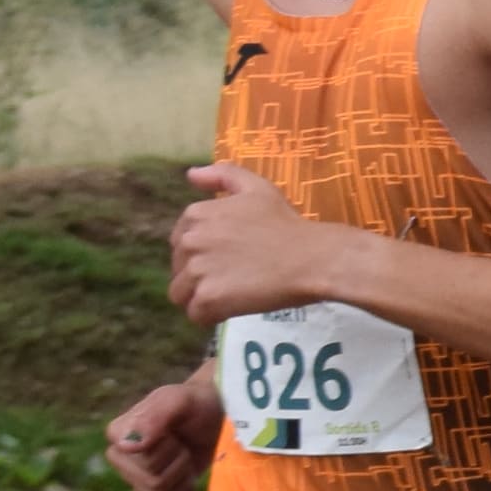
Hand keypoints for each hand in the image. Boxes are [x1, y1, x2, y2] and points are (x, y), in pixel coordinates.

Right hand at [106, 374, 218, 490]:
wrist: (213, 415)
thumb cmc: (192, 404)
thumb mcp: (178, 401)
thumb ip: (154, 416)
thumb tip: (126, 445)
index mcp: (117, 434)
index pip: (145, 461)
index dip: (168, 448)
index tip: (173, 430)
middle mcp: (120, 458)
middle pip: (153, 481)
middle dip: (178, 462)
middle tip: (182, 442)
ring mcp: (136, 478)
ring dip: (183, 475)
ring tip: (184, 454)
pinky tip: (186, 473)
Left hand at [166, 160, 343, 323]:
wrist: (311, 257)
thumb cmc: (286, 223)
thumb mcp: (257, 187)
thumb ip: (222, 175)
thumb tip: (190, 175)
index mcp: (196, 215)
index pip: (179, 244)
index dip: (202, 253)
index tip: (228, 257)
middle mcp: (189, 241)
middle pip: (178, 270)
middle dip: (200, 276)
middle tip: (234, 277)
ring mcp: (197, 271)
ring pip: (181, 294)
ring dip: (202, 298)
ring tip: (231, 296)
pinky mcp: (208, 298)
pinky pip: (195, 315)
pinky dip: (212, 316)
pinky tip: (234, 307)